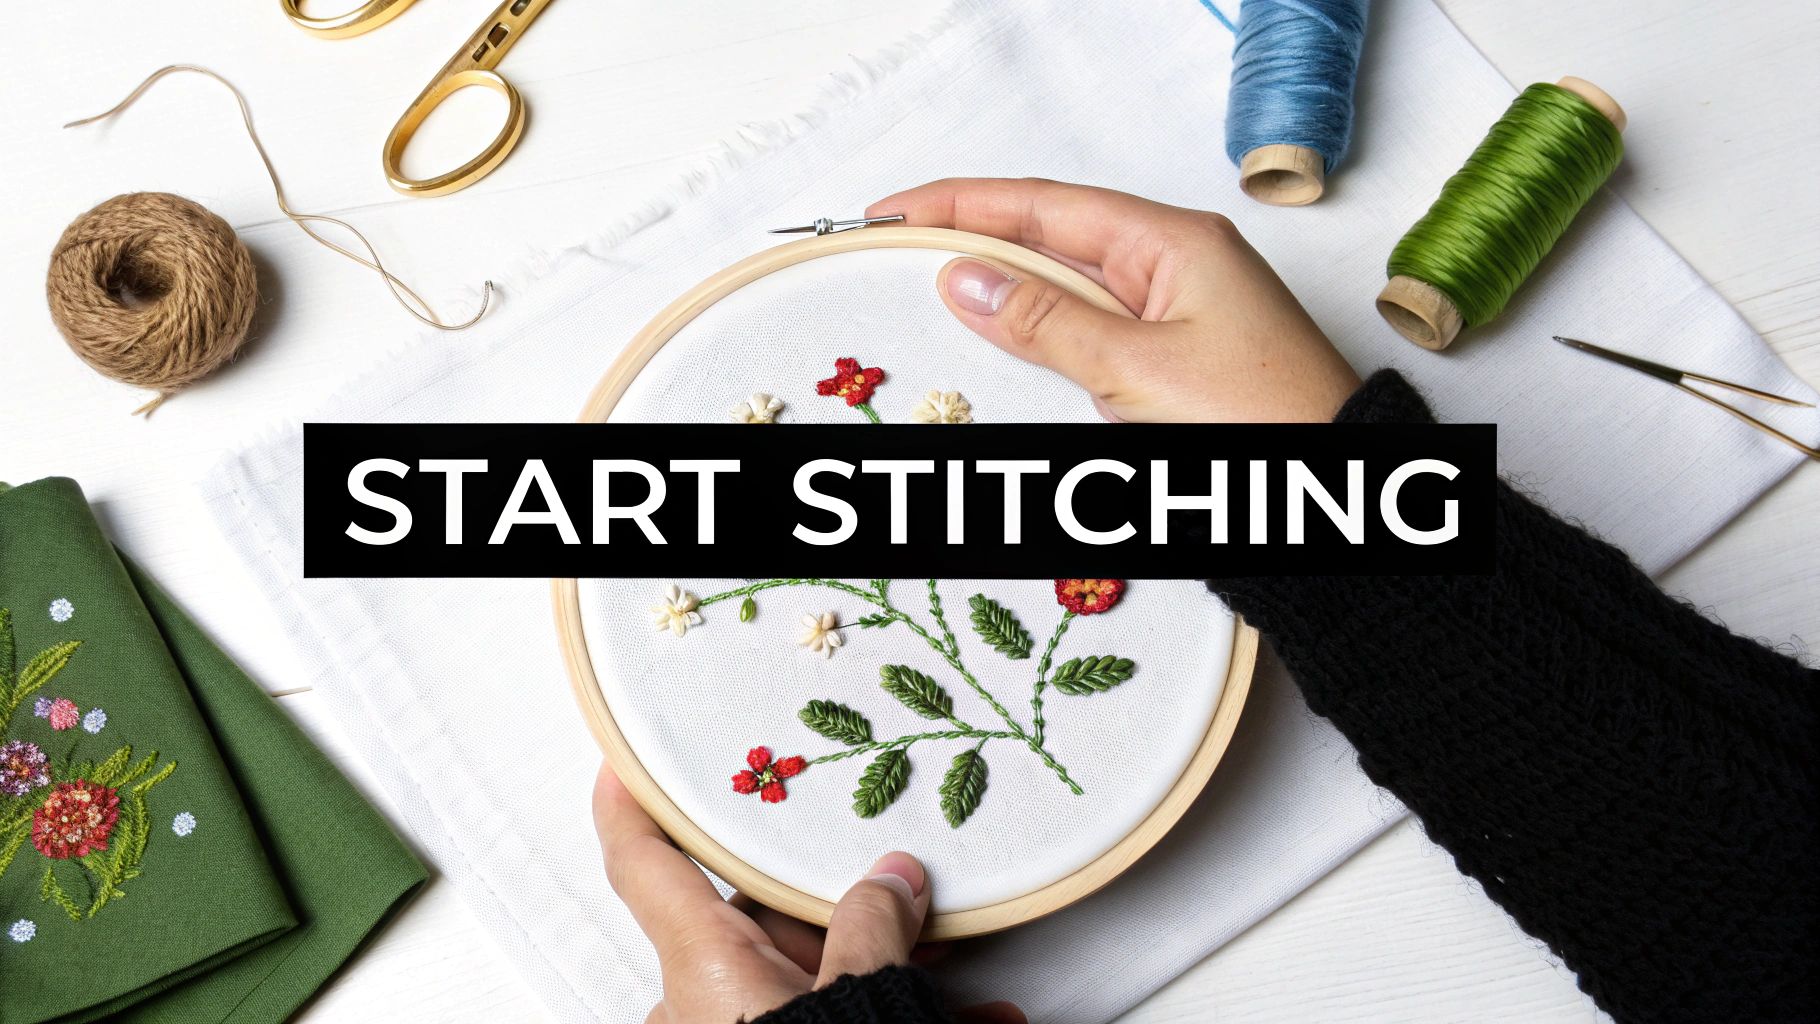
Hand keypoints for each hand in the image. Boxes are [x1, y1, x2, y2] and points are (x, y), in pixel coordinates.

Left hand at [593, 763, 1025, 1023]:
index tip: (622, 763)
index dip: (629, 806)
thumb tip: (891, 878)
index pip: (645, 865)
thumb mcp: (863, 995)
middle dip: (841, 915)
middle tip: (907, 897)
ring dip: (887, 981)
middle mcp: (703, 1005)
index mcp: (701, 966)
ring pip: (808, 988)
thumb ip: (875, 923)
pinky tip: (973, 1023)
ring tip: (968, 990)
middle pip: (759, 925)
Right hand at [866, 178, 1360, 422]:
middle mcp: (1178, 266)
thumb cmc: (1260, 425)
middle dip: (976, 240)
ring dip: (1005, 289)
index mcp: (1175, 243)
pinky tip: (1004, 340)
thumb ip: (1044, 323)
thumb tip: (965, 277)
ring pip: (1071, 288)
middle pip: (1055, 238)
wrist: (1335, 492)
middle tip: (895, 248)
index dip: (965, 204)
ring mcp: (1179, 313)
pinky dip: (1043, 332)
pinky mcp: (1179, 360)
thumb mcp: (1136, 370)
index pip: (1047, 206)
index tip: (895, 214)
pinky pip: (1094, 331)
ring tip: (931, 288)